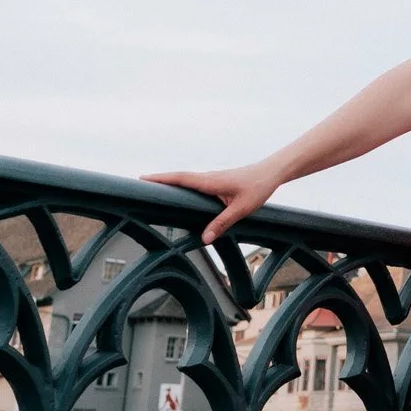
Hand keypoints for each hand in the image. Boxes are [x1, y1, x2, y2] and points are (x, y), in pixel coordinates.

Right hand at [144, 163, 283, 244]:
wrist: (272, 172)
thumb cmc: (258, 187)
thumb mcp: (241, 209)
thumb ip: (222, 223)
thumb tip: (204, 239)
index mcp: (211, 181)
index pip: (181, 179)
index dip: (162, 179)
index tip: (143, 179)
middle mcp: (208, 178)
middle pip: (179, 178)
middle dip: (159, 180)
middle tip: (138, 184)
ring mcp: (212, 179)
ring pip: (186, 180)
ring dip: (169, 182)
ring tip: (151, 189)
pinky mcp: (217, 182)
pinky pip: (194, 183)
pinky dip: (181, 185)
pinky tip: (178, 193)